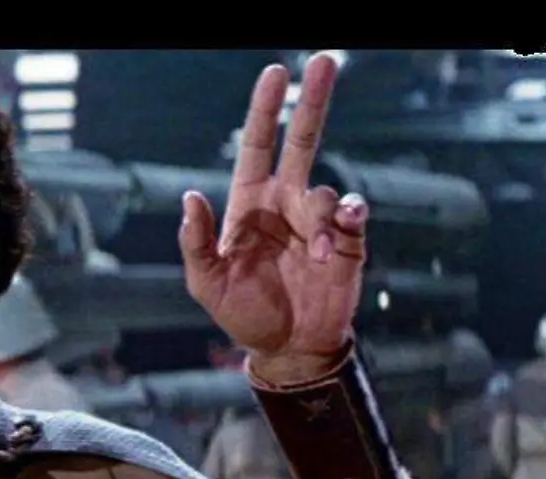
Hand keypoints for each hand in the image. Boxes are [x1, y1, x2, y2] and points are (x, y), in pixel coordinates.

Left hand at [178, 53, 369, 383]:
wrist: (287, 349)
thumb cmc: (242, 314)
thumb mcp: (207, 282)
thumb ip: (197, 242)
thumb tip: (190, 197)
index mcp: (250, 205)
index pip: (258, 146)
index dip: (266, 110)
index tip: (275, 74)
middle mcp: (286, 204)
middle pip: (303, 141)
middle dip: (313, 102)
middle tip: (324, 62)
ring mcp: (319, 221)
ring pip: (326, 190)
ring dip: (321, 218)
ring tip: (315, 255)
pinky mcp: (348, 242)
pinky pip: (354, 213)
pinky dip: (349, 217)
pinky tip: (341, 232)